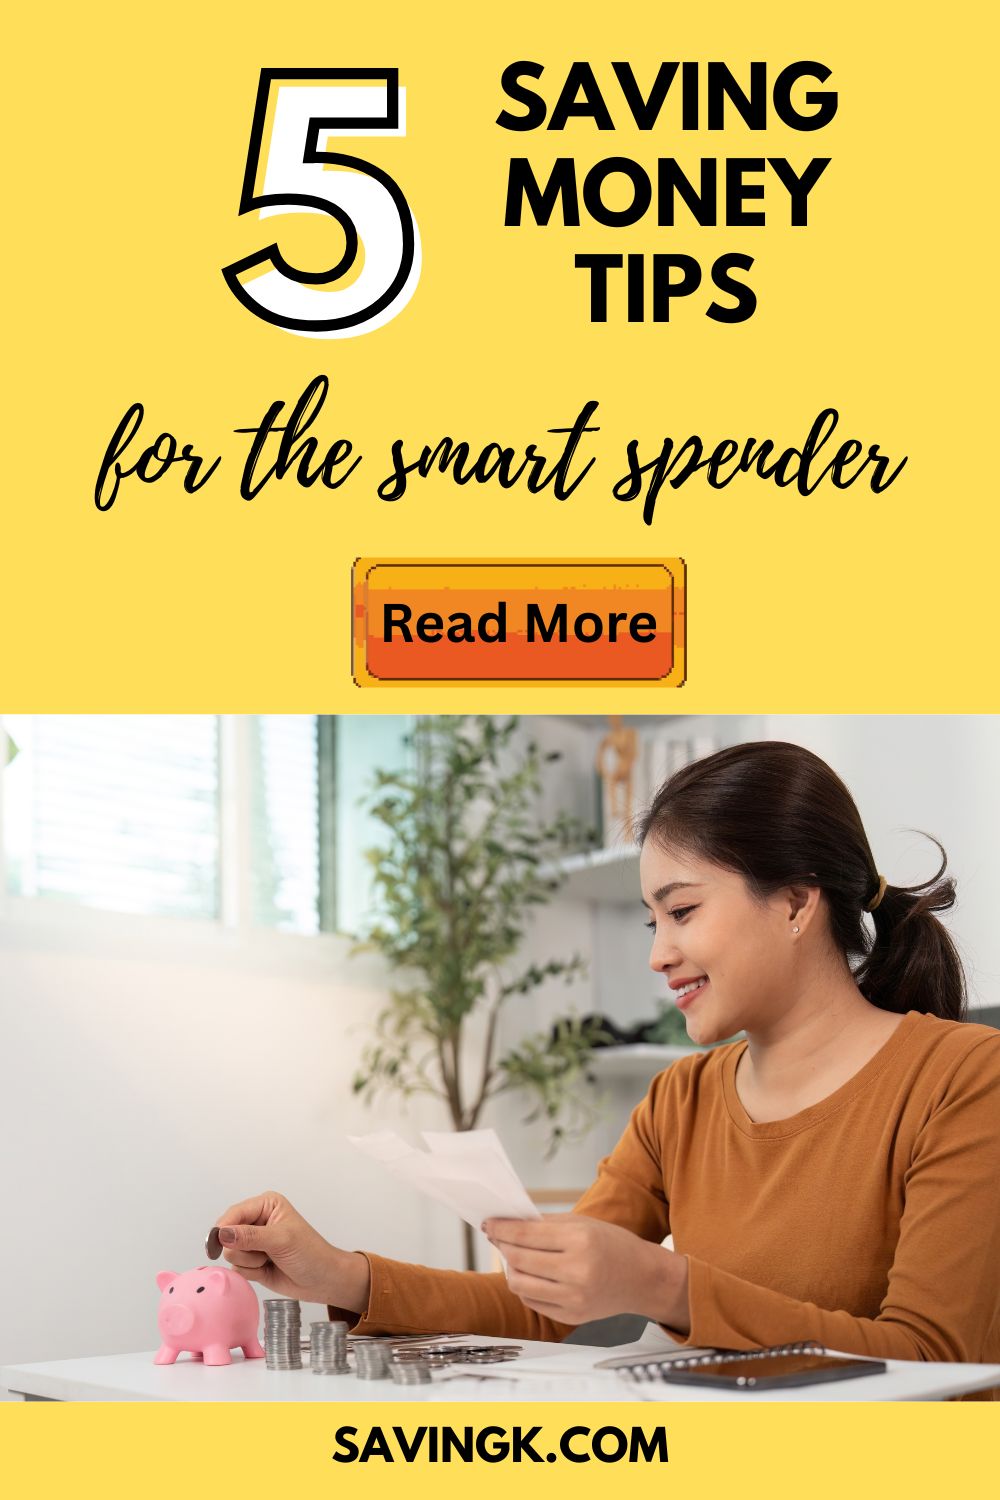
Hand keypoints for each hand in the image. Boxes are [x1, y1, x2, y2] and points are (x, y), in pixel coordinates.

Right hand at [214, 1191, 369, 1312]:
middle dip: (243, 1249)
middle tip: (265, 1252)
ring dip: (250, 1262)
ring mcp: (253, 1242)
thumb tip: (222, 1233)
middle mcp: (256, 1221)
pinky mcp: (251, 1261)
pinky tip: (267, 1269)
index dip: (224, 1228)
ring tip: (270, 1259)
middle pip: (227, 1235)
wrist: (322, 1281)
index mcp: (265, 1205)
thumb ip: (250, 1236)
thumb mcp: (281, 1240)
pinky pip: (236, 1268)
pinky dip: (251, 1272)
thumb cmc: (310, 1253)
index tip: (219, 1245)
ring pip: (231, 1254)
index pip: (234, 1213)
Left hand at [483, 1213, 689, 1329]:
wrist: (642, 1279)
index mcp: (579, 1241)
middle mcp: (576, 1272)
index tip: (489, 1223)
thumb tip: (508, 1224)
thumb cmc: (612, 1244)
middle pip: (518, 1260)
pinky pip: (533, 1302)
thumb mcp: (582, 1223)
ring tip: (513, 1256)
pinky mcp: (572, 1316)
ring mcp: (574, 1298)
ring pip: (520, 1284)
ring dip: (510, 1269)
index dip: (502, 1228)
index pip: (525, 1235)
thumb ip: (545, 1223)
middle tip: (497, 1237)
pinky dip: (525, 1287)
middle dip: (502, 1246)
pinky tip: (529, 1274)